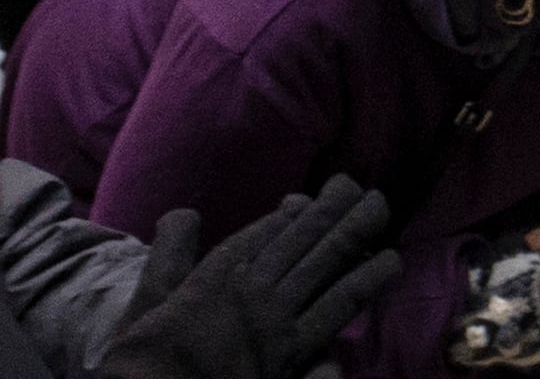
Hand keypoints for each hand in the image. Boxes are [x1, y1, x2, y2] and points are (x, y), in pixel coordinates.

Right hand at [94, 177, 397, 378]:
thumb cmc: (146, 356)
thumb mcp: (149, 298)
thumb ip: (169, 253)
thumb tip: (184, 213)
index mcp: (216, 272)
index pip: (265, 231)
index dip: (291, 213)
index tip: (306, 197)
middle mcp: (253, 285)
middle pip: (303, 235)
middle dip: (333, 207)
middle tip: (357, 186)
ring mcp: (278, 315)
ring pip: (328, 259)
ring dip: (357, 228)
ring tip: (379, 206)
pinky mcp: (295, 348)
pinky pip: (339, 303)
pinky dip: (366, 278)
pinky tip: (389, 261)